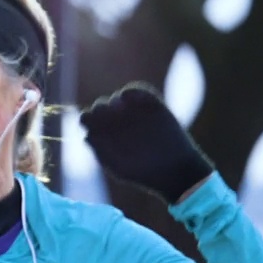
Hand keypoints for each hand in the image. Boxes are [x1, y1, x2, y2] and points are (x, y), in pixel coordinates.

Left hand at [79, 83, 213, 204]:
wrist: (174, 168)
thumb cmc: (144, 173)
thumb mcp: (119, 167)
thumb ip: (101, 151)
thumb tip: (88, 135)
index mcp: (106, 135)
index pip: (88, 119)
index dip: (88, 119)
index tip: (94, 126)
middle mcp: (118, 122)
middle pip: (100, 106)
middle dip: (100, 110)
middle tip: (106, 116)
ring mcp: (134, 112)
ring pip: (116, 98)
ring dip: (114, 101)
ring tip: (119, 110)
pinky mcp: (151, 104)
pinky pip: (136, 90)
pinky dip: (130, 92)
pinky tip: (128, 99)